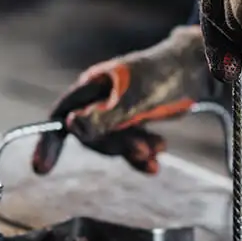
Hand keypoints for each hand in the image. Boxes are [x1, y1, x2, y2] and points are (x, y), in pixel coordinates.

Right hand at [32, 26, 209, 174]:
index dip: (49, 142)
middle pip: (90, 136)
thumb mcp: (135, 99)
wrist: (199, 71)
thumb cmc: (165, 76)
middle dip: (115, 147)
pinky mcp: (133, 121)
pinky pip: (129, 145)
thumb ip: (105, 116)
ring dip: (132, 152)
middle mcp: (100, 98)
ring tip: (157, 150)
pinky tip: (158, 157)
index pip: (61, 115)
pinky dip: (142, 154)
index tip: (42, 169)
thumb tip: (69, 126)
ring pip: (112, 143)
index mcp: (92, 86)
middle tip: (143, 151)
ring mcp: (116, 110)